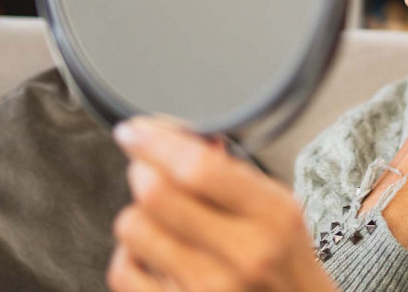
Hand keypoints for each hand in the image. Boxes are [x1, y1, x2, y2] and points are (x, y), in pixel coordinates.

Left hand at [106, 116, 337, 291]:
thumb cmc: (284, 258)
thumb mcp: (279, 207)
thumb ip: (234, 173)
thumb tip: (180, 137)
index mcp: (273, 216)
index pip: (200, 169)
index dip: (158, 143)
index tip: (136, 130)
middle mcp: (242, 254)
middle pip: (156, 194)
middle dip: (143, 169)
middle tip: (148, 166)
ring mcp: (208, 290)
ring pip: (134, 228)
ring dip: (139, 212)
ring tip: (160, 215)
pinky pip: (123, 269)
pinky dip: (130, 252)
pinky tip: (152, 249)